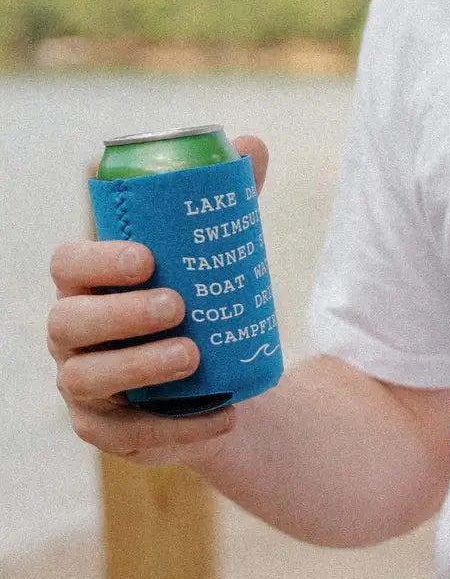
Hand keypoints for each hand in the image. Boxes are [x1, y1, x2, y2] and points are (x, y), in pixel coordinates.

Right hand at [49, 135, 268, 466]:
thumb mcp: (214, 256)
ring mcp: (83, 387)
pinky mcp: (108, 432)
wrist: (221, 380)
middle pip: (69, 323)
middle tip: (178, 305)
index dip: (97, 259)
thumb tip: (250, 143)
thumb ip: (228, 203)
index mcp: (88, 285)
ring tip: (194, 355)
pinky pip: (129, 435)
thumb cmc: (203, 302)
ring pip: (86, 380)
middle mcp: (72, 335)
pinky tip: (224, 416)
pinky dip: (179, 428)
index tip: (147, 257)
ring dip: (139, 367)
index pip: (68, 264)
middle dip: (119, 315)